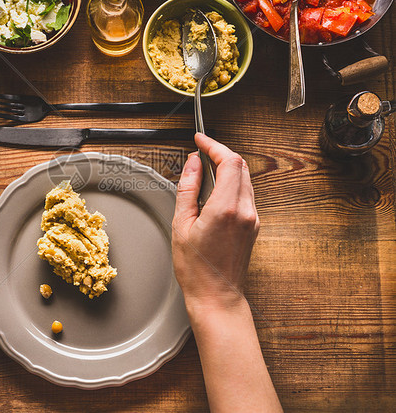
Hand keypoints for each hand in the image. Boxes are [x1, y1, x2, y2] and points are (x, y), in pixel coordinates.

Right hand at [172, 133, 258, 310]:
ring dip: (227, 167)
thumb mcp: (181, 225)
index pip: (229, 162)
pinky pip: (246, 193)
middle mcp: (245, 211)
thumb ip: (188, 189)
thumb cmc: (196, 269)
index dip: (214, 145)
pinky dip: (232, 182)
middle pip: (241, 166)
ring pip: (245, 178)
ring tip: (205, 169)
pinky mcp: (254, 225)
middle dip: (221, 153)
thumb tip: (192, 164)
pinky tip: (215, 189)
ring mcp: (253, 218)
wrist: (216, 296)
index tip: (200, 139)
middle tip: (201, 151)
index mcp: (226, 209)